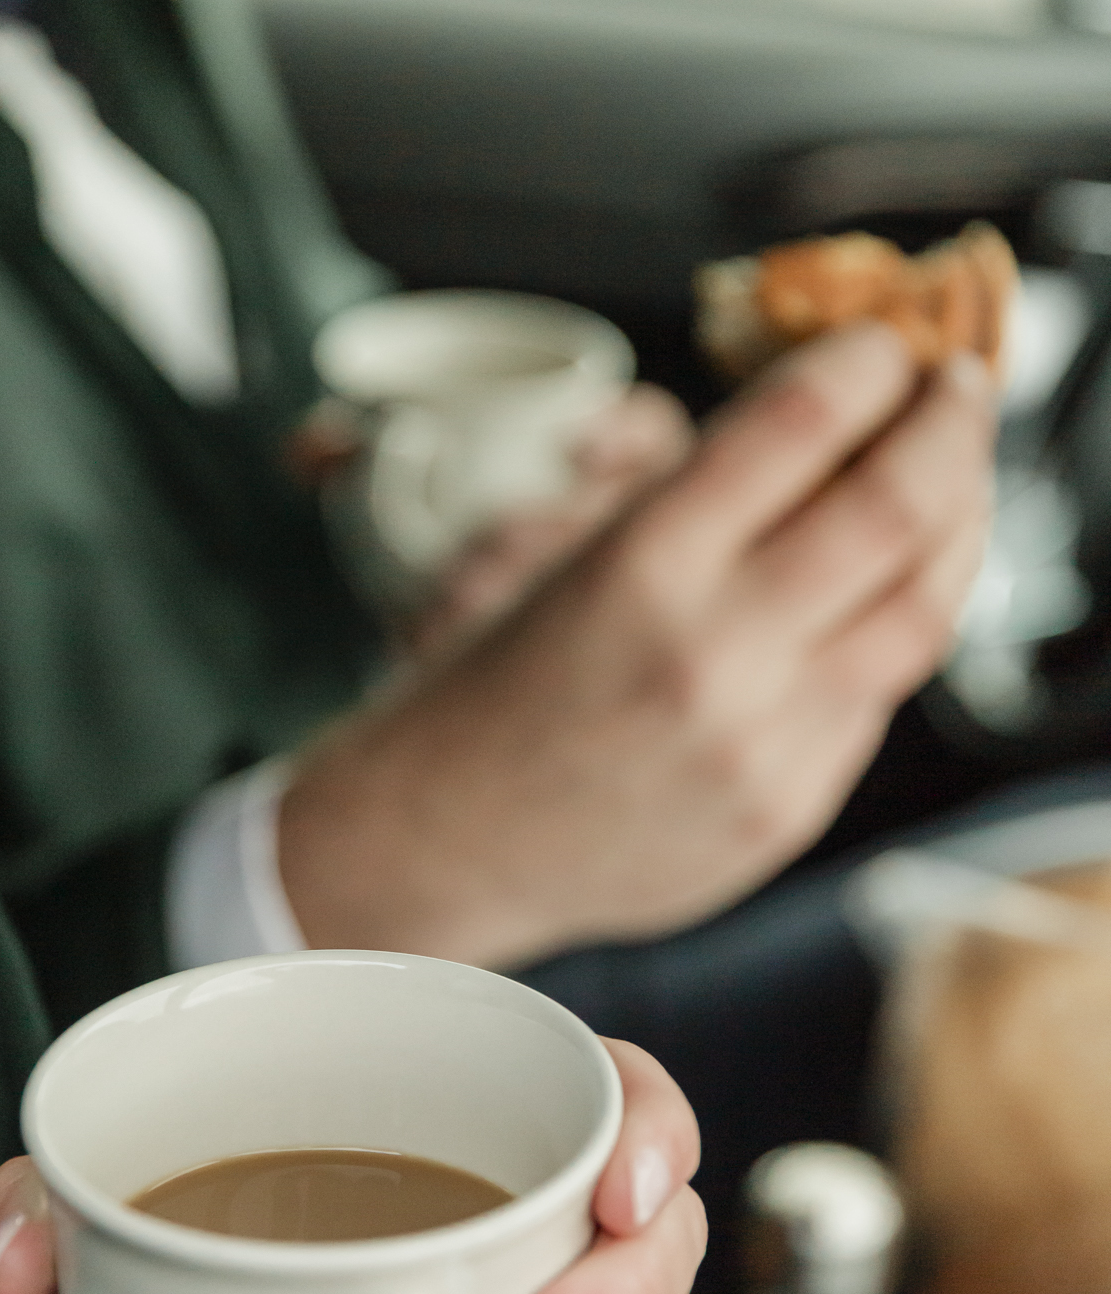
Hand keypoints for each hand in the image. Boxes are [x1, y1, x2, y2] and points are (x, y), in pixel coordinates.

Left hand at [0, 1036, 704, 1293]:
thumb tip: (18, 1268)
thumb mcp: (141, 1156)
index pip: (637, 1107)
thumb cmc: (225, 1174)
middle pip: (657, 1270)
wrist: (242, 1257)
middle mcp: (557, 1239)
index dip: (655, 1144)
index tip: (612, 1191)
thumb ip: (65, 1189)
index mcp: (505, 1123)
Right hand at [279, 323, 995, 969]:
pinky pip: (883, 694)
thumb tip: (802, 405)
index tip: (883, 342)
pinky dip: (902, 624)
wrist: (445, 839)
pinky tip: (888, 591)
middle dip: (950, 423)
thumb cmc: (487, 692)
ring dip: (960, 522)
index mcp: (640, 568)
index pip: (803, 422)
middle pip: (900, 505)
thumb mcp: (556, 551)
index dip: (869, 361)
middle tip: (956, 389)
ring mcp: (761, 745)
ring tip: (953, 482)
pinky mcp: (787, 808)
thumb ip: (682, 486)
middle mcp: (714, 656)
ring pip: (927, 609)